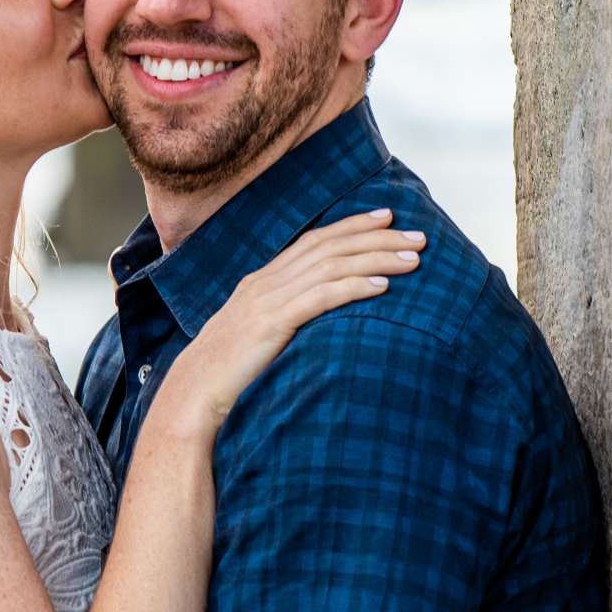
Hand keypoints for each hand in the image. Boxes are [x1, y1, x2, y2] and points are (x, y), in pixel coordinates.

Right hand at [157, 209, 424, 431]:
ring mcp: (268, 300)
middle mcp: (266, 282)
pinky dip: (355, 287)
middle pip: (330, 246)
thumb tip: (314, 317)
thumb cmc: (226, 372)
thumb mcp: (255, 335)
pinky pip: (321, 298)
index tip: (387, 218)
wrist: (192, 393)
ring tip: (413, 258)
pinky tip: (384, 286)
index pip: (314, 240)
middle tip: (418, 234)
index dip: (352, 226)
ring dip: (377, 258)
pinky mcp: (273, 324)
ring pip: (332, 267)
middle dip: (377, 237)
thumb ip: (282, 317)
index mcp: (262, 280)